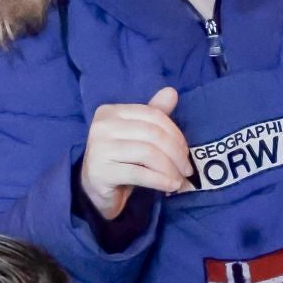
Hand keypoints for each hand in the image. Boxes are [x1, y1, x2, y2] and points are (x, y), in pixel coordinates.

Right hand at [78, 86, 191, 220]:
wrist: (95, 190)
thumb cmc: (119, 160)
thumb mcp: (137, 136)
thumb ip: (153, 114)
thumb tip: (171, 92)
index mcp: (110, 112)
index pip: (152, 115)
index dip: (175, 134)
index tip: (186, 153)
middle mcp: (102, 126)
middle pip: (152, 134)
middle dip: (176, 153)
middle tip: (187, 170)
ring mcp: (99, 149)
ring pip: (148, 153)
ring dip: (170, 169)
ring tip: (179, 180)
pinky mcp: (100, 172)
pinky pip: (139, 174)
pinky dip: (160, 181)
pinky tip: (170, 186)